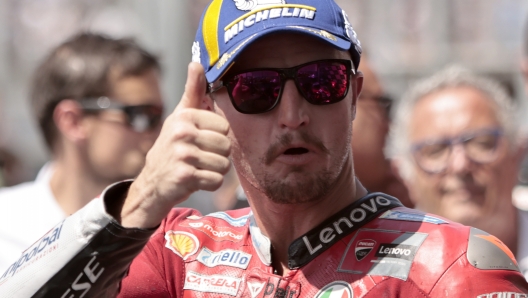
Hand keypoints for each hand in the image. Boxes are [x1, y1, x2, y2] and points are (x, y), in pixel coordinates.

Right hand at [119, 62, 230, 227]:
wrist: (152, 182)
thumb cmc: (171, 147)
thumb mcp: (180, 117)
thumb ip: (192, 91)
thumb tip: (196, 63)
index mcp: (185, 116)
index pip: (225, 128)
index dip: (216, 138)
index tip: (200, 142)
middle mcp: (182, 133)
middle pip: (227, 146)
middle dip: (218, 156)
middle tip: (200, 158)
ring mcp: (183, 155)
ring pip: (224, 164)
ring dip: (215, 171)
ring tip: (198, 168)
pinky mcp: (185, 176)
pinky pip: (216, 180)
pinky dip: (210, 184)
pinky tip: (195, 180)